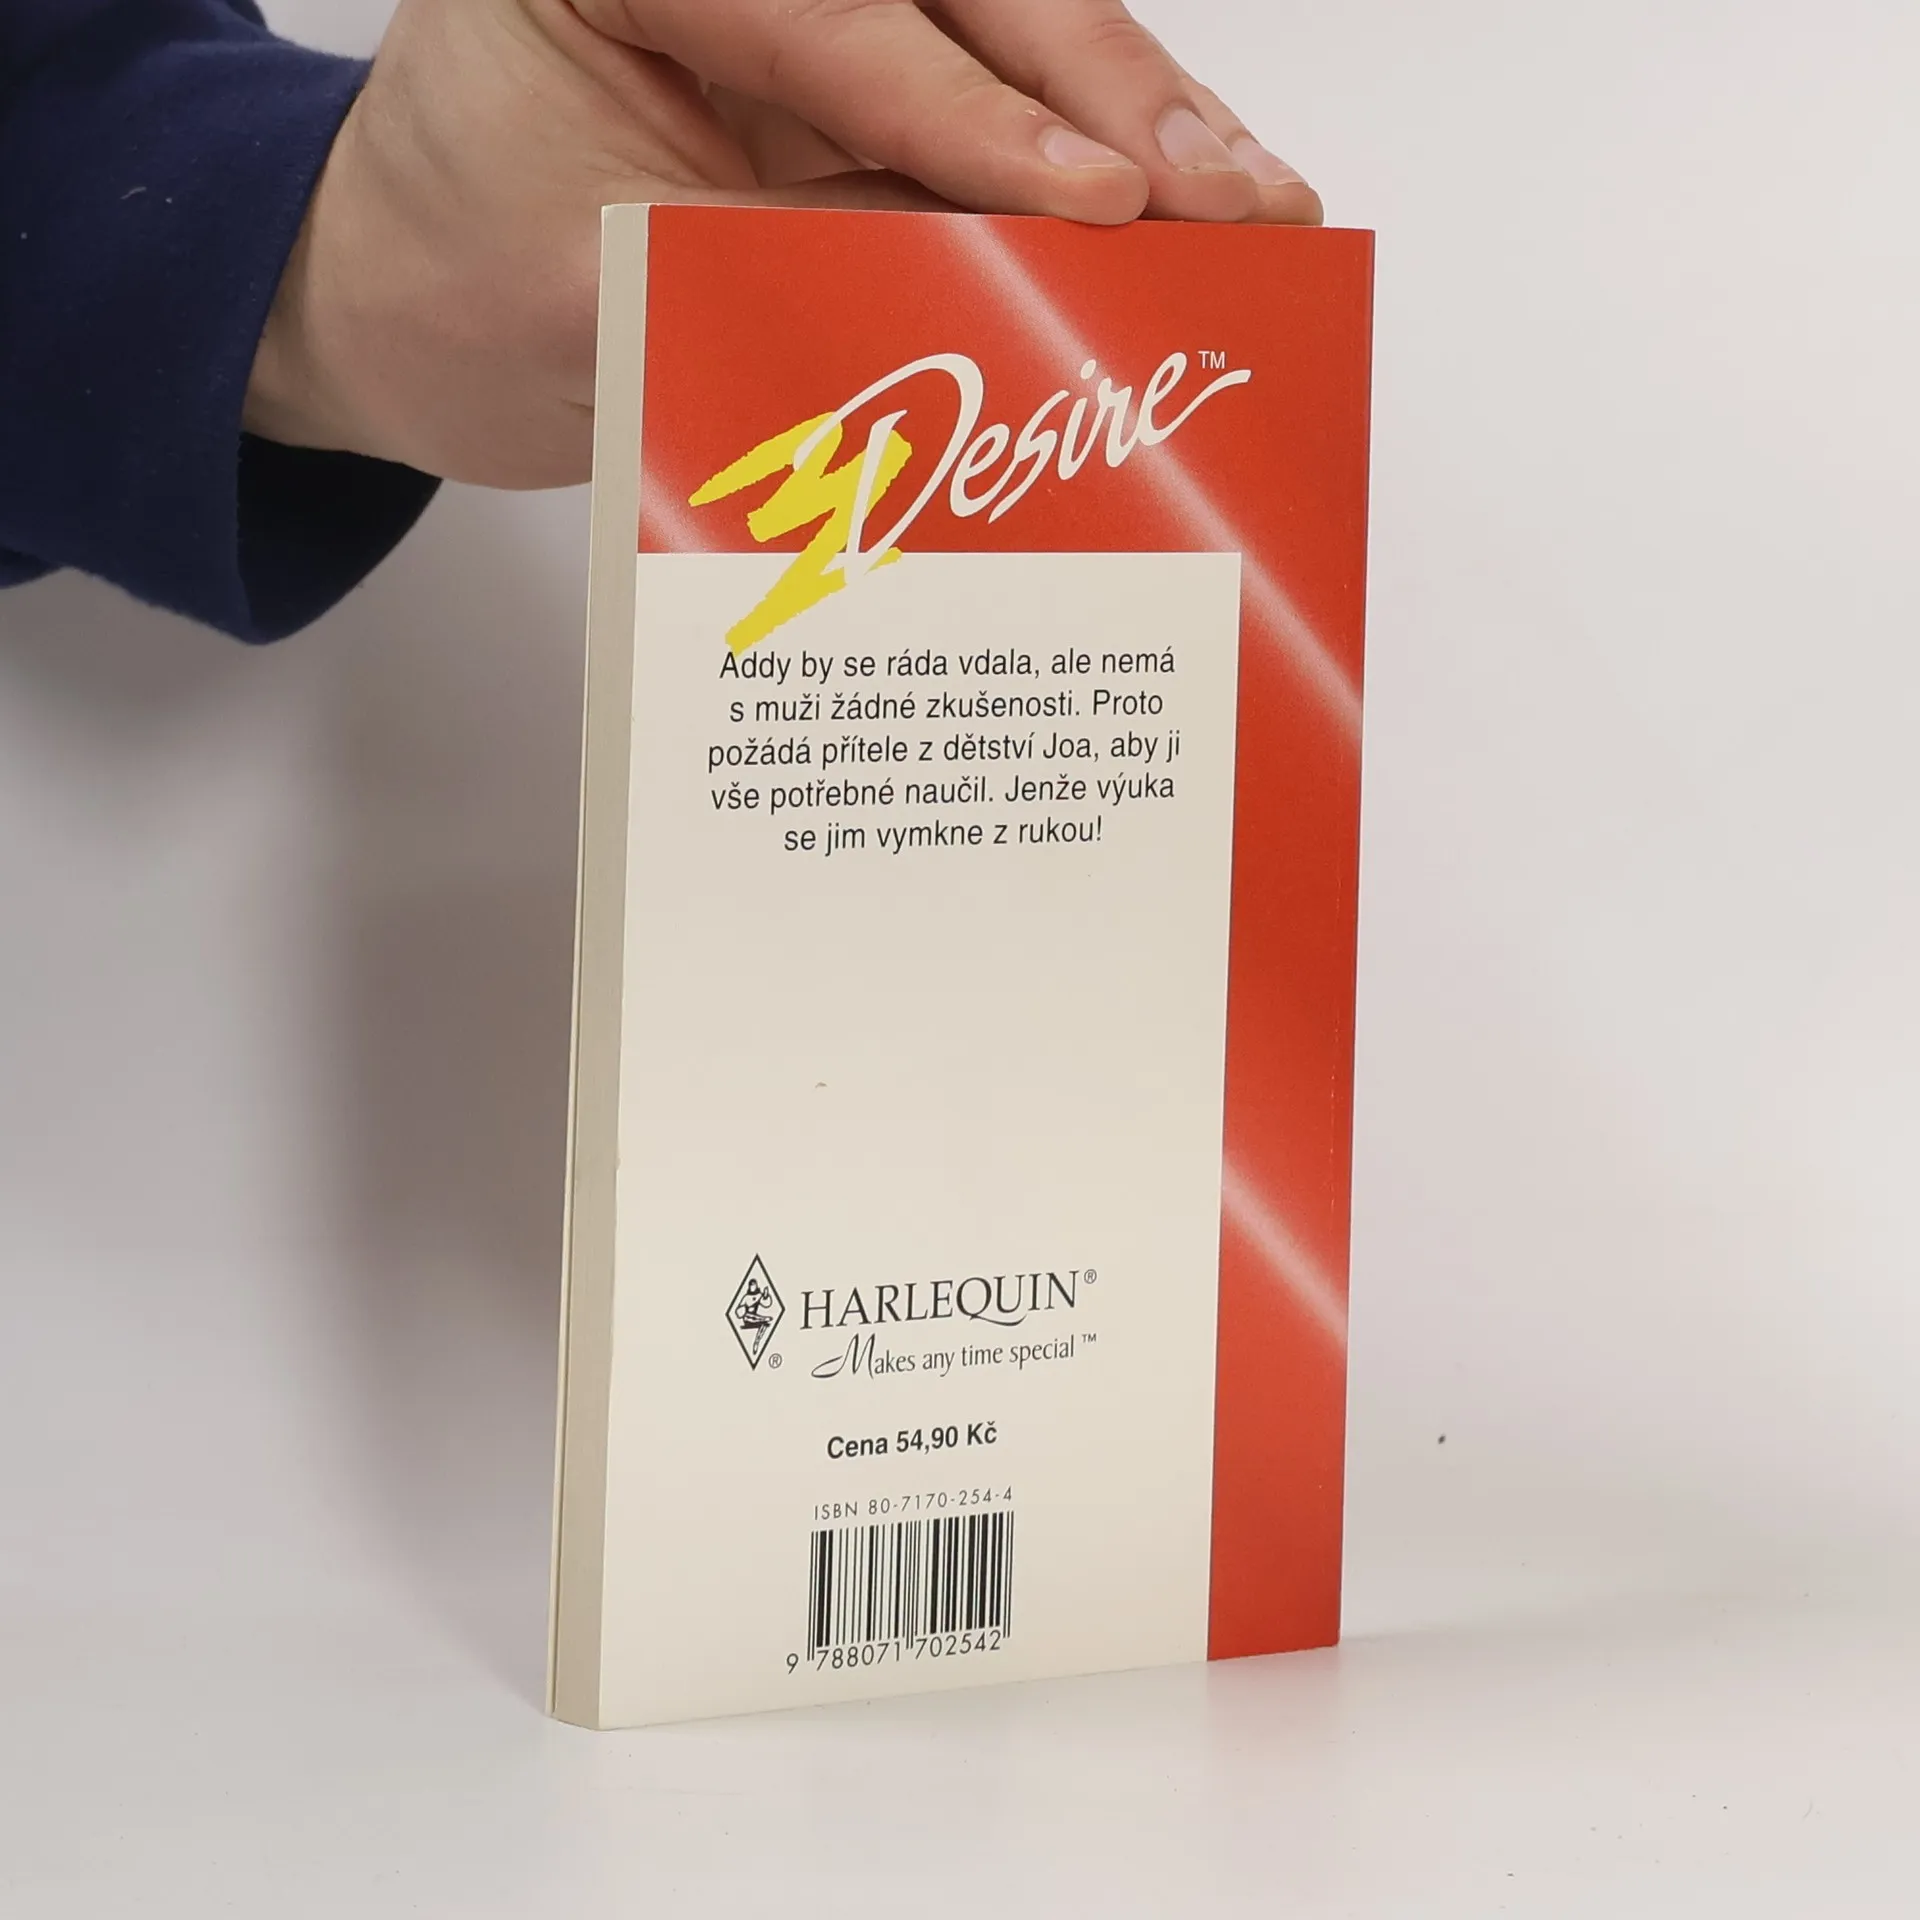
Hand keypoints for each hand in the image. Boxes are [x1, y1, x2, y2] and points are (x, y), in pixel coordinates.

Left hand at [246, 0, 1321, 489]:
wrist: (405, 323)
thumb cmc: (452, 287)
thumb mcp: (606, 290)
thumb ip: (798, 270)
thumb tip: (1006, 287)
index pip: (830, 11)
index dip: (977, 119)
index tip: (1102, 204)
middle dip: (1107, 99)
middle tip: (1231, 190)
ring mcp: (798, 13)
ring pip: (1003, 38)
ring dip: (1135, 124)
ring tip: (1252, 200)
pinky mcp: (845, 86)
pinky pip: (988, 116)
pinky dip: (1082, 173)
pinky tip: (1180, 207)